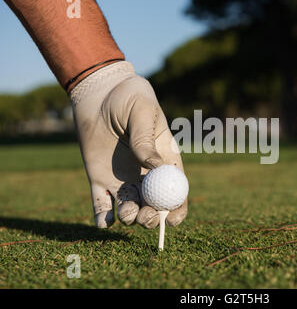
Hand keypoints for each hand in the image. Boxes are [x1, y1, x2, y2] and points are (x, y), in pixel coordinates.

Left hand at [70, 61, 187, 228]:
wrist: (99, 92)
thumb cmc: (128, 96)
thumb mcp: (142, 112)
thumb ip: (146, 139)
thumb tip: (153, 167)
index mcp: (164, 158)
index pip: (175, 188)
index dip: (177, 207)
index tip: (172, 219)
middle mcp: (145, 173)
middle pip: (153, 204)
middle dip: (151, 217)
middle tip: (145, 215)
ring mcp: (123, 178)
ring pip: (130, 207)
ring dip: (131, 217)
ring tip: (127, 212)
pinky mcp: (100, 179)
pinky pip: (101, 203)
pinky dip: (103, 217)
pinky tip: (104, 222)